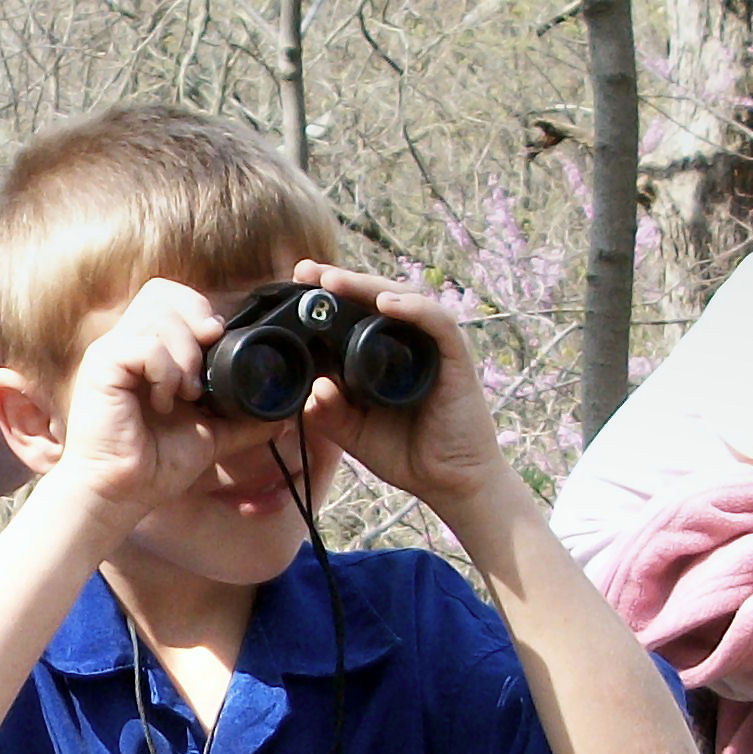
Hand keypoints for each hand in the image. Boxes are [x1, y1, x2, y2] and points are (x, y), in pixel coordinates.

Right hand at [52, 285, 287, 529]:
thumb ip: (242, 419)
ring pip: (156, 314)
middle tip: (207, 358)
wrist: (121, 493)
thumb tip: (282, 414)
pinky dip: (165, 370)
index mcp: (147, 351)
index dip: (199, 310)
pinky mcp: (101, 368)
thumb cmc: (153, 466)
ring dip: (185, 352)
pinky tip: (164, 401)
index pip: (170, 297)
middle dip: (195, 318)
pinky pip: (143, 346)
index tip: (218, 343)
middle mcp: (125, 344)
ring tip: (186, 392)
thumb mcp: (211, 435)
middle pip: (162, 292)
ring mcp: (110, 353)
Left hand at [291, 266, 505, 515]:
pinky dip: (413, 309)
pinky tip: (386, 304)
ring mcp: (434, 347)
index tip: (296, 282)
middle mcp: (411, 343)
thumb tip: (311, 385)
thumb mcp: (355, 432)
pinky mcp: (456, 358)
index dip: (330, 296)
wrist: (450, 483)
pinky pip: (437, 323)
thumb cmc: (409, 453)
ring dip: (368, 286)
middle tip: (307, 270)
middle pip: (377, 298)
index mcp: (385, 354)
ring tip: (334, 280)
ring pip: (404, 300)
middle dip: (342, 281)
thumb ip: (329, 411)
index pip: (357, 313)